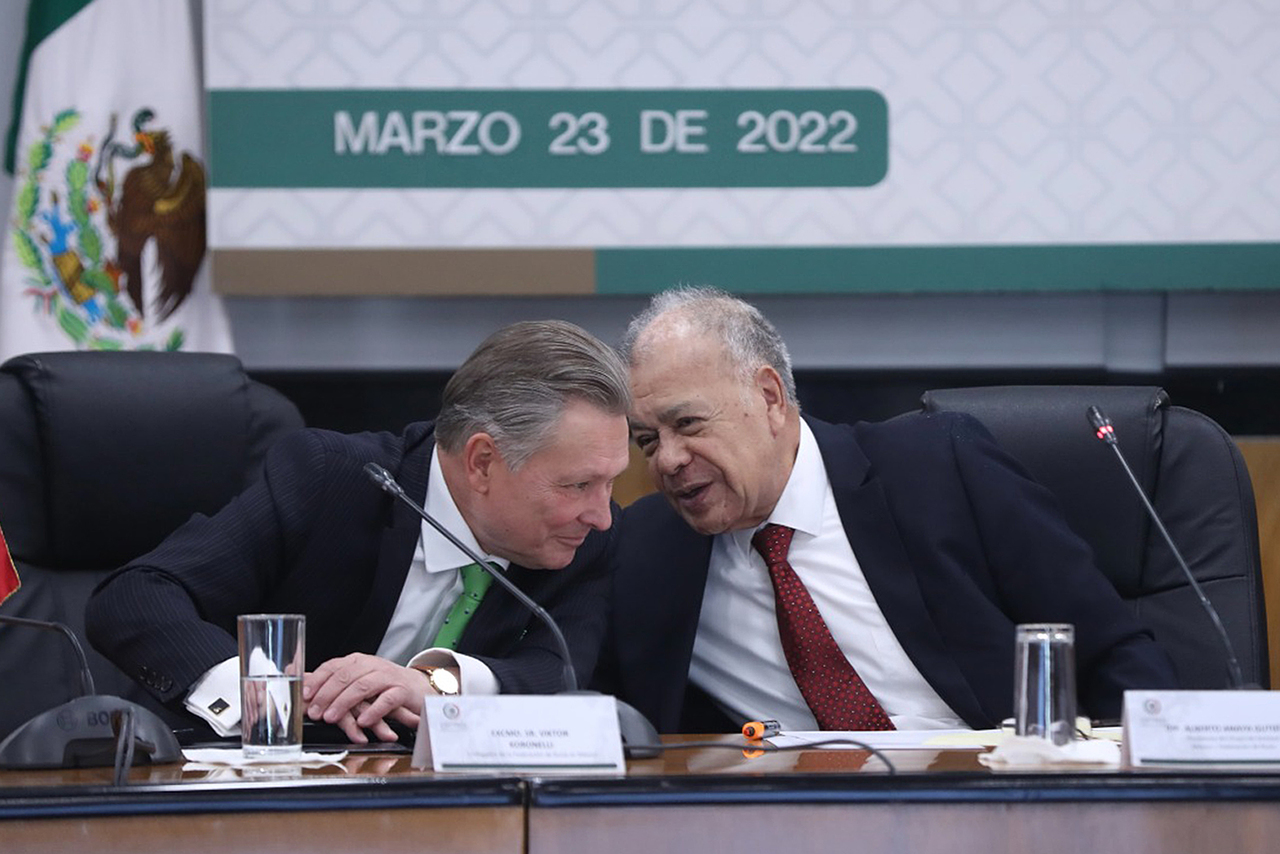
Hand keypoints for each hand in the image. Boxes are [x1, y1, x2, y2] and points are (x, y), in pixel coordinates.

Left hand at [302, 653, 429, 743]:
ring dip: (345, 702)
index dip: (317, 680)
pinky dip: (373, 710)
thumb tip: (299, 682)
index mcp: (358, 662)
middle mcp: (372, 665)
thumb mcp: (358, 681)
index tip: (303, 695)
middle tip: (315, 712)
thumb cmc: (384, 686)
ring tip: (331, 717)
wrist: (418, 687)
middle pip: (346, 676)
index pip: (333, 666)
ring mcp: (388, 677)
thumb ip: (333, 683)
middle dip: (327, 694)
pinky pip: (387, 699)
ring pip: (363, 686)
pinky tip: (363, 722)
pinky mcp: (403, 690)